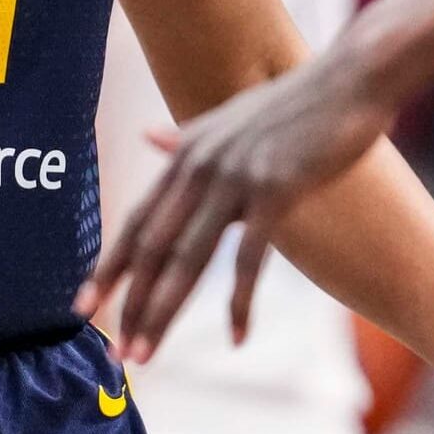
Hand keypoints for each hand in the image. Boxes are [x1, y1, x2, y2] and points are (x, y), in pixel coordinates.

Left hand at [77, 54, 393, 362]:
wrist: (351, 80)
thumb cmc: (296, 101)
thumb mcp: (231, 118)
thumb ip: (187, 137)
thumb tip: (147, 137)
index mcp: (187, 153)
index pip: (136, 221)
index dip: (109, 266)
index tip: (83, 306)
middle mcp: (201, 164)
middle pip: (153, 246)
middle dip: (130, 303)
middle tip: (116, 353)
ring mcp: (236, 176)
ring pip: (188, 258)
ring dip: (164, 311)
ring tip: (147, 354)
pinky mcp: (275, 188)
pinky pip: (248, 257)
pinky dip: (238, 302)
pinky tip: (235, 337)